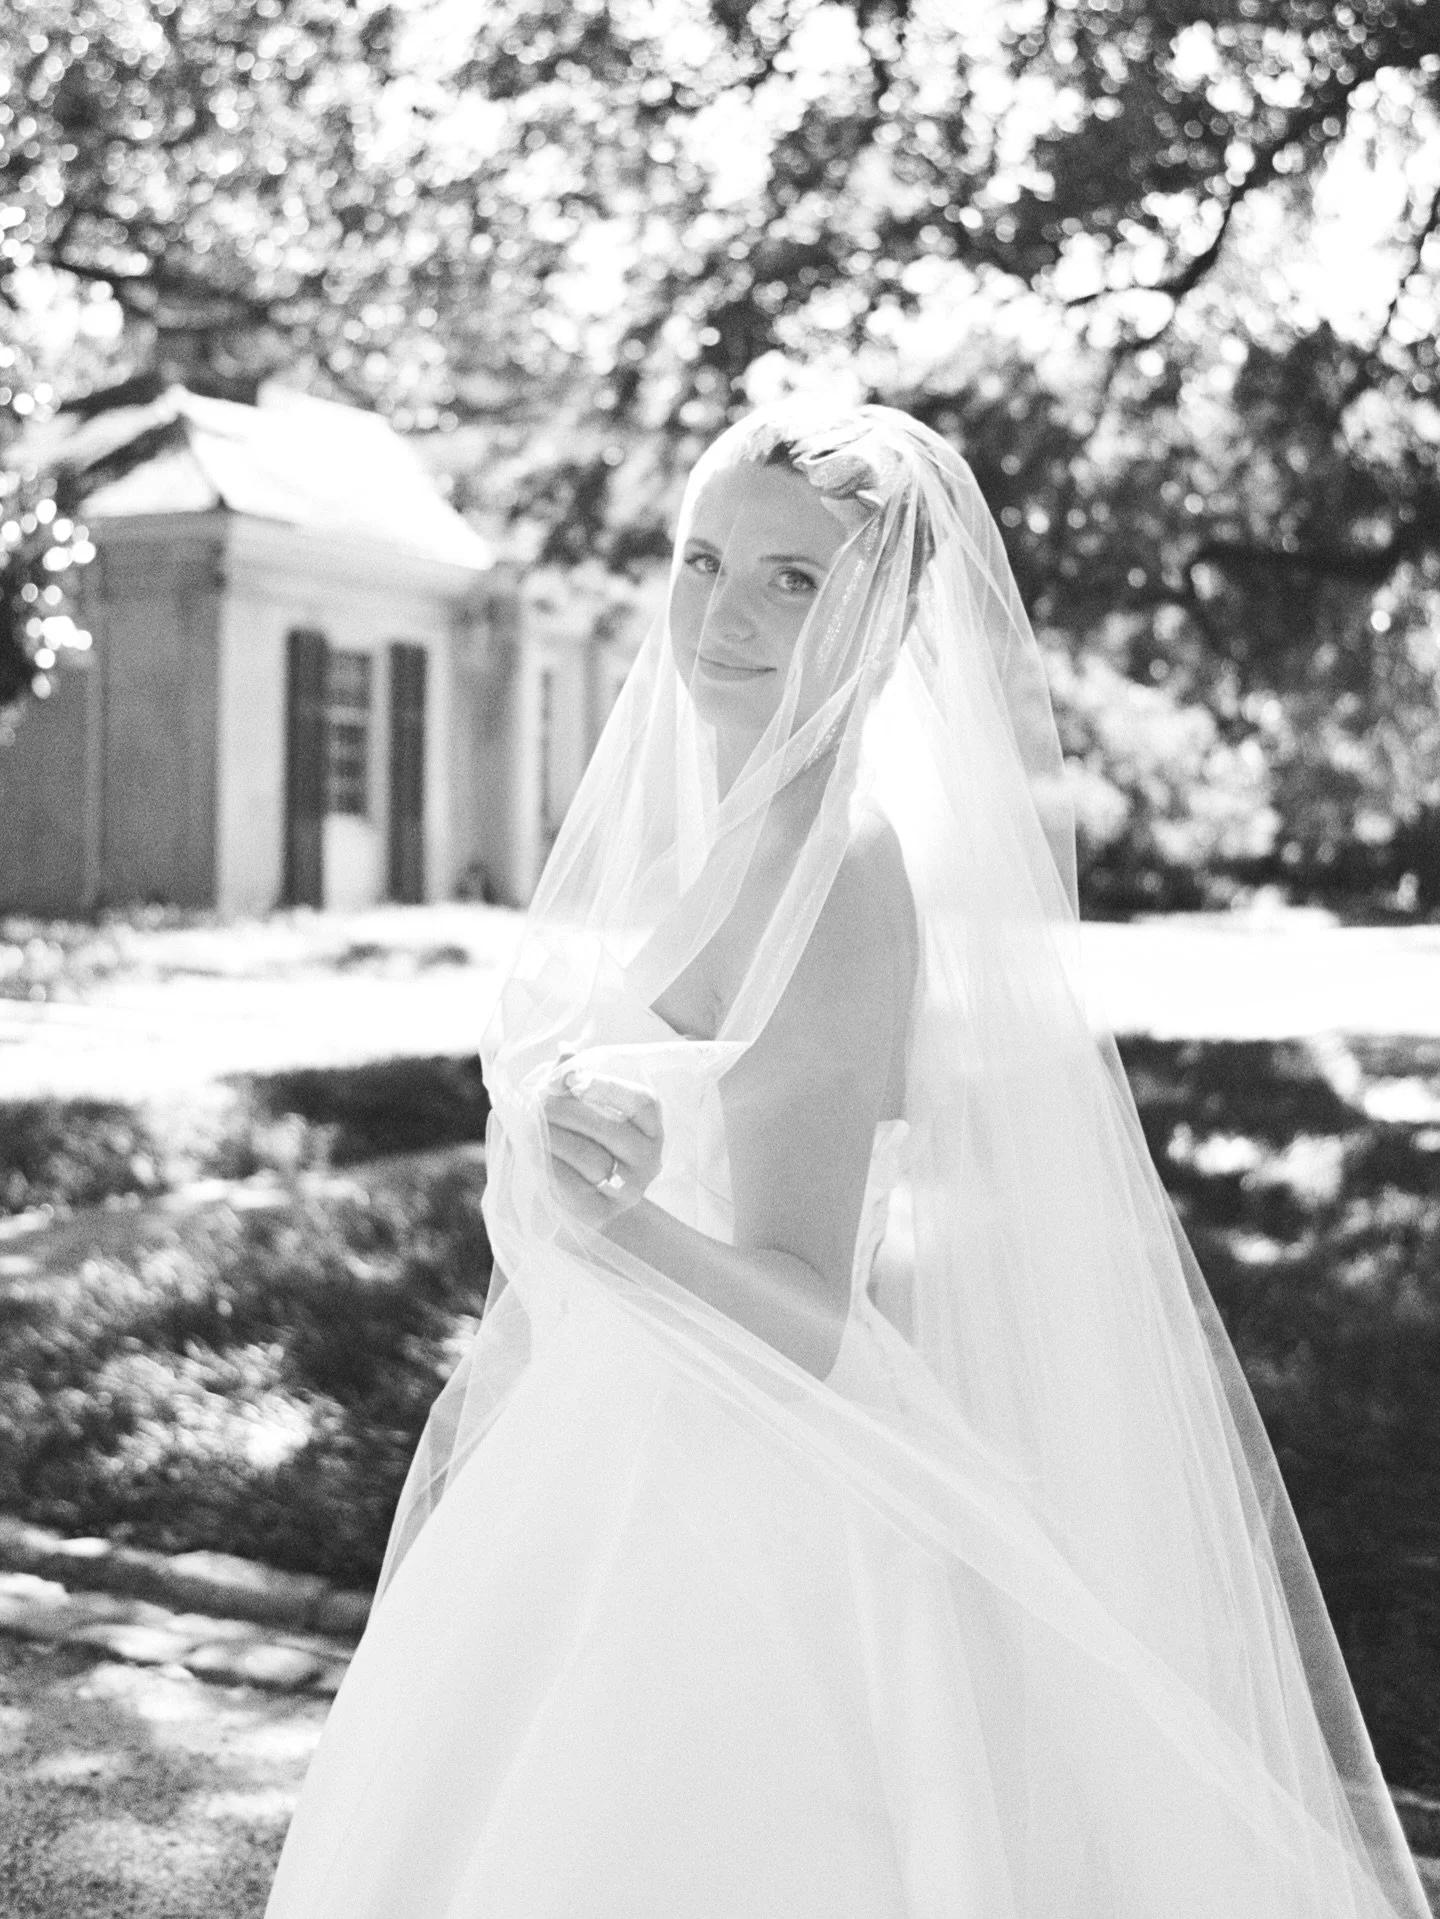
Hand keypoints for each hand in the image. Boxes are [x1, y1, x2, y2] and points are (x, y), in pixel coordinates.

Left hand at [540, 1059, 663, 1226]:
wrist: (592, 1200)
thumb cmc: (590, 1142)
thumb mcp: (590, 1109)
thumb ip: (578, 1080)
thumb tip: (565, 1050)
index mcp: (651, 1128)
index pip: (642, 1103)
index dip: (607, 1087)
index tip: (570, 1080)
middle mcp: (649, 1159)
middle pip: (611, 1130)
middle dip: (568, 1111)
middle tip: (537, 1101)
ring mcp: (629, 1189)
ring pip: (591, 1158)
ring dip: (554, 1137)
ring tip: (528, 1125)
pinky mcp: (603, 1212)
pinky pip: (574, 1188)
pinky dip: (550, 1166)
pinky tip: (531, 1152)